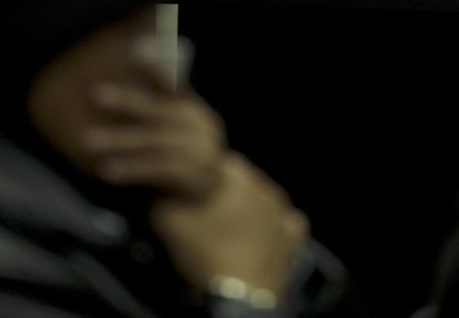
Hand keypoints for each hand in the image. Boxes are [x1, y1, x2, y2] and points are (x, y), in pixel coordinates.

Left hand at [83, 79, 226, 199]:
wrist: (211, 196)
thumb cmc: (181, 157)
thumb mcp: (172, 131)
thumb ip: (153, 109)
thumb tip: (117, 81)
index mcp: (194, 110)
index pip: (174, 85)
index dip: (155, 69)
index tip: (134, 52)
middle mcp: (203, 127)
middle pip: (161, 112)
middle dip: (128, 101)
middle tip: (95, 93)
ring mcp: (203, 153)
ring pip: (156, 143)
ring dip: (120, 140)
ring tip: (88, 140)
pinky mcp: (197, 179)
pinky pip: (159, 171)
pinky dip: (132, 169)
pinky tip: (107, 170)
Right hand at [149, 152, 308, 297]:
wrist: (237, 297)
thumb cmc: (204, 253)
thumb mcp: (166, 218)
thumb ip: (165, 192)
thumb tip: (165, 184)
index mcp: (236, 172)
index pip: (214, 160)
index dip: (199, 175)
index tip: (187, 194)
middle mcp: (264, 185)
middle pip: (239, 181)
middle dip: (223, 194)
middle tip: (203, 217)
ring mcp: (282, 211)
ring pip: (262, 201)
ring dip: (246, 211)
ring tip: (226, 234)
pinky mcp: (293, 238)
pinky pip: (283, 225)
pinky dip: (271, 230)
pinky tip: (258, 242)